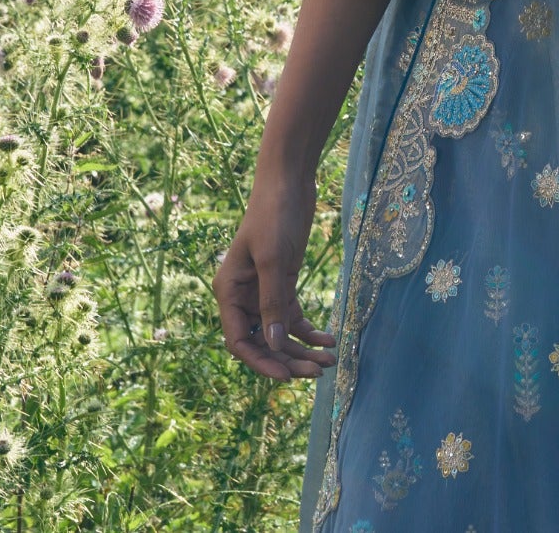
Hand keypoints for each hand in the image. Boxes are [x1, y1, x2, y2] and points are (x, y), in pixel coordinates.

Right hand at [217, 168, 334, 379]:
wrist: (288, 182)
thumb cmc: (273, 215)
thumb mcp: (272, 259)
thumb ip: (272, 302)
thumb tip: (272, 343)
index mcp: (228, 292)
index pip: (239, 341)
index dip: (261, 362)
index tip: (287, 375)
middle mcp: (243, 297)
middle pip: (262, 341)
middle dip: (288, 359)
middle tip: (318, 371)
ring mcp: (263, 292)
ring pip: (280, 333)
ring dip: (302, 349)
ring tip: (330, 360)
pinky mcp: (283, 284)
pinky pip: (293, 317)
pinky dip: (310, 330)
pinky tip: (330, 339)